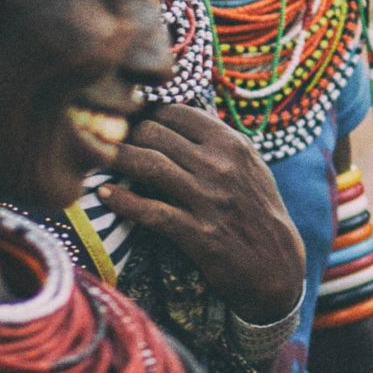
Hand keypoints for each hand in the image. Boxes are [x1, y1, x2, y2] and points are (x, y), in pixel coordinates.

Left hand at [100, 104, 305, 324]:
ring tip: (98, 159)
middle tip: (107, 140)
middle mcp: (221, 166)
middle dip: (125, 134)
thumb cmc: (257, 208)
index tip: (130, 121)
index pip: (177, 112)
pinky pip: (150, 210)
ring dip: (116, 159)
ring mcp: (208, 199)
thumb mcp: (249, 165)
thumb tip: (176, 115)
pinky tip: (105, 194)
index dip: (146, 113)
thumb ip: (217, 141)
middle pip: (155, 133)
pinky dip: (122, 200)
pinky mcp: (196, 232)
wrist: (275, 260)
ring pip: (148, 165)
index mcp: (234, 144)